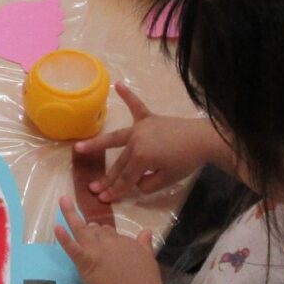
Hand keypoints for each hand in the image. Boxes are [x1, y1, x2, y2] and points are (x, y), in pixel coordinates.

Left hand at [54, 196, 165, 283]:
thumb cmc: (146, 282)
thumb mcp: (149, 257)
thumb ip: (144, 243)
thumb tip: (146, 231)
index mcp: (123, 240)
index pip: (109, 232)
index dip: (104, 234)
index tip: (101, 237)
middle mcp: (109, 241)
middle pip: (95, 230)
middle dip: (91, 228)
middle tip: (87, 228)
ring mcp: (96, 251)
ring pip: (82, 231)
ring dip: (72, 216)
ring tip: (64, 202)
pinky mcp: (87, 263)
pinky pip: (73, 249)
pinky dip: (64, 239)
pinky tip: (56, 227)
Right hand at [73, 83, 207, 203]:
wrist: (203, 140)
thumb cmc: (185, 162)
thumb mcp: (165, 180)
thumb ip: (146, 184)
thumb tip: (134, 183)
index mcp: (140, 158)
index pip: (125, 179)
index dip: (114, 191)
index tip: (102, 199)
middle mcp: (135, 141)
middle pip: (120, 163)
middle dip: (107, 178)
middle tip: (92, 188)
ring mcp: (141, 128)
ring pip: (118, 140)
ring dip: (98, 144)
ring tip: (79, 147)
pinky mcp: (149, 118)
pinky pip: (137, 106)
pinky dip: (128, 95)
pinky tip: (118, 84)